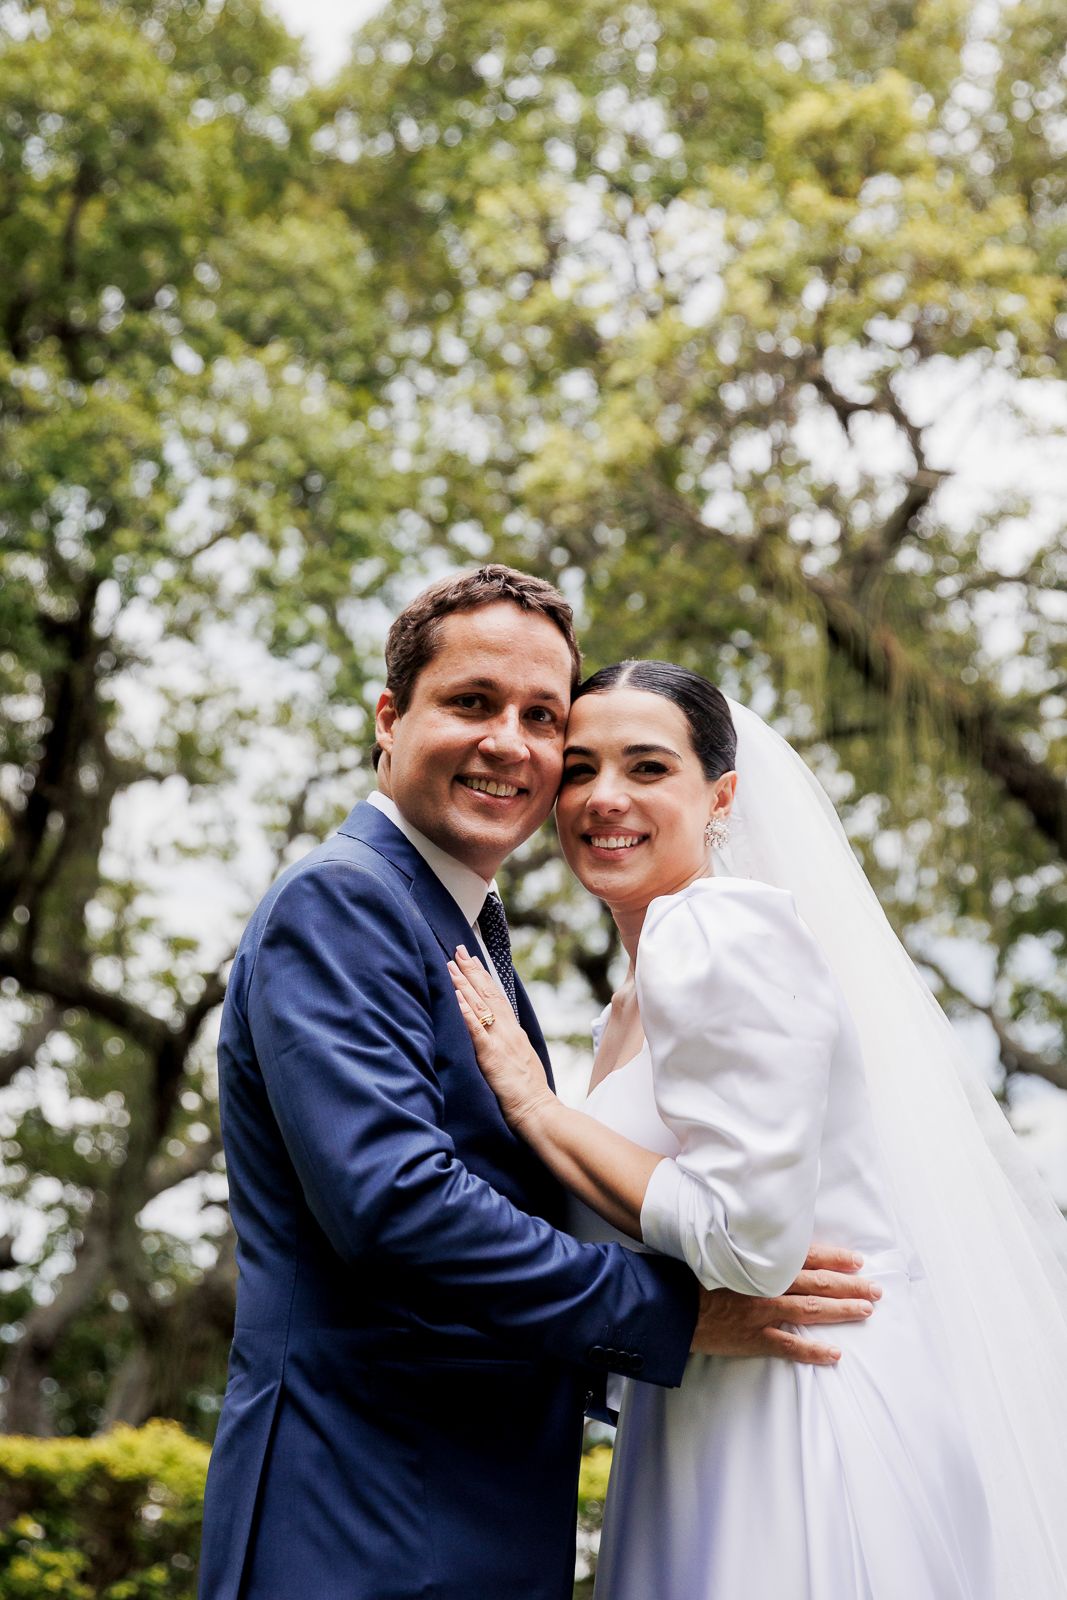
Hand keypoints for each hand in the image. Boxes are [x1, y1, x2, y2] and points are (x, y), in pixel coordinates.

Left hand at [448, 946, 554, 1132]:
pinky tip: (457, 998)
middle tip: (458, 951)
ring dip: (465, 984)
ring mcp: (500, 1041)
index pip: (497, 997)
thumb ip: (509, 1045)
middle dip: (472, 971)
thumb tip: (498, 1037)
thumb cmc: (530, 1093)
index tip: (472, 960)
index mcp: (514, 1032)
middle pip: (488, 994)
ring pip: (480, 1006)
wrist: (539, 1110)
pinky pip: (476, 1030)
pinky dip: (466, 1012)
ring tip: (451, 966)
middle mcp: (508, 1031)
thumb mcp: (521, 1061)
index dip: (483, 977)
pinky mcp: (491, 1056)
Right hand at [690, 1245, 881, 1365]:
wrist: (670, 1304)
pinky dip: (814, 1351)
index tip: (858, 1261)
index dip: (834, 1258)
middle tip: (876, 1289)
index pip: (807, 1256)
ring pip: (811, 1311)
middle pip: (818, 1283)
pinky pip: (790, 1346)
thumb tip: (771, 1242)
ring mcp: (763, 1312)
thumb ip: (748, 1248)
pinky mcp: (754, 1338)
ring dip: (842, 1311)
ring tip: (866, 1310)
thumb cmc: (692, 1274)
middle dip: (850, 1286)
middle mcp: (767, 1284)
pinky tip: (835, 1354)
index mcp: (761, 1261)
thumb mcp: (720, 1250)